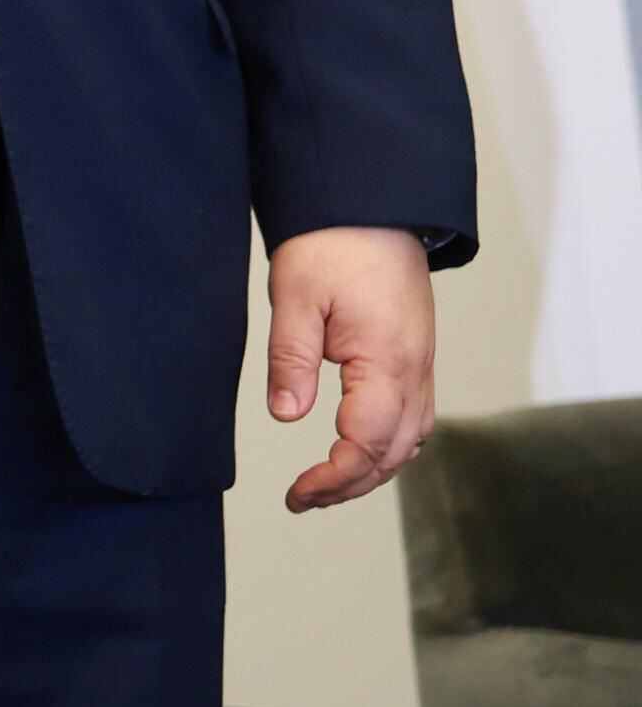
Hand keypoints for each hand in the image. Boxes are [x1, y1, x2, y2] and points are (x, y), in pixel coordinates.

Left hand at [266, 226, 435, 512]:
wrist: (373, 207)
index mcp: (387, 361)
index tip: (297, 494)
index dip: (333, 477)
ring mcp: (421, 366)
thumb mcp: (296, 295)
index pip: (366, 443)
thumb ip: (291, 358)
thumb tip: (284, 415)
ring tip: (325, 484)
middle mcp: (415, 371)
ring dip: (372, 469)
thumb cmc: (333, 244)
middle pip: (394, 453)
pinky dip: (387, 445)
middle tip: (303, 499)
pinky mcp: (416, 357)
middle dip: (351, 485)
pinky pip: (413, 418)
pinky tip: (357, 448)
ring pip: (410, 440)